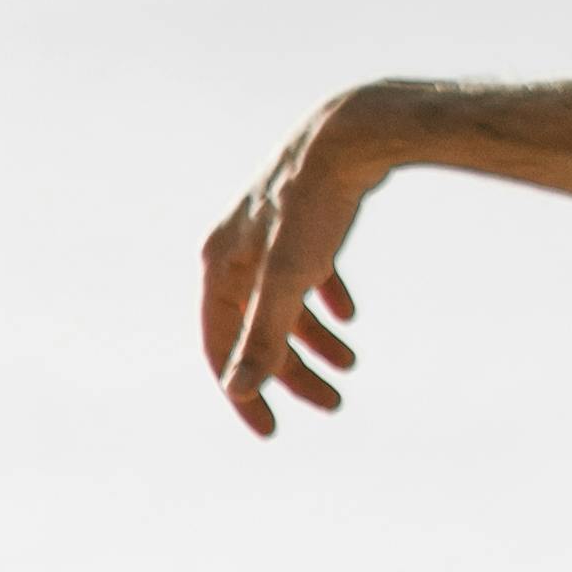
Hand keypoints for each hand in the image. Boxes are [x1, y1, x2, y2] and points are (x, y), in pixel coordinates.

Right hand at [202, 100, 377, 436]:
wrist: (348, 140)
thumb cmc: (313, 210)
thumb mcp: (288, 281)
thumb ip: (265, 337)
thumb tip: (240, 390)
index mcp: (220, 265)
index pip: (220, 343)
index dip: (243, 391)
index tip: (270, 432)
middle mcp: (235, 249)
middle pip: (256, 329)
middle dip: (293, 372)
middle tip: (335, 404)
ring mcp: (268, 235)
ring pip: (285, 304)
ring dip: (316, 341)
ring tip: (351, 366)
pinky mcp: (303, 222)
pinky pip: (308, 274)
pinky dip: (326, 300)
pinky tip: (348, 316)